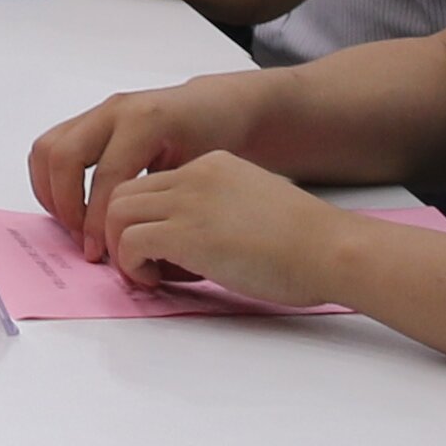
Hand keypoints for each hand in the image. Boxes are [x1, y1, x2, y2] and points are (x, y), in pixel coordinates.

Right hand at [20, 75, 272, 261]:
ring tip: (72, 225)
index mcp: (146, 121)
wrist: (216, 107)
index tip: (100, 254)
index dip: (97, 221)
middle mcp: (115, 111)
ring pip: (47, 149)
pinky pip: (51, 147)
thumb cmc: (216, 139)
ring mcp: (98, 112)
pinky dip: (50, 180)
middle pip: (64, 157)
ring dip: (50, 192)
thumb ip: (163, 203)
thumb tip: (132, 248)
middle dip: (66, 206)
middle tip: (82, 240)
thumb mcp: (200, 172)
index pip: (105, 177)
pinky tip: (70, 207)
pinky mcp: (88, 119)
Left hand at [89, 147, 351, 305]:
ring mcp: (188, 202)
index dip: (148, 219)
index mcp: (213, 166)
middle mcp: (195, 176)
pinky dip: (131, 265)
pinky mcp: (185, 233)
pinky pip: (129, 243)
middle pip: (124, 192)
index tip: (162, 250)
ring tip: (147, 273)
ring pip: (115, 212)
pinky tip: (156, 280)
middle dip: (119, 230)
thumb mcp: (254, 208)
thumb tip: (192, 247)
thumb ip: (219, 213)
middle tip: (140, 262)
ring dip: (120, 248)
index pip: (153, 183)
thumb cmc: (307, 245)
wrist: (330, 250)